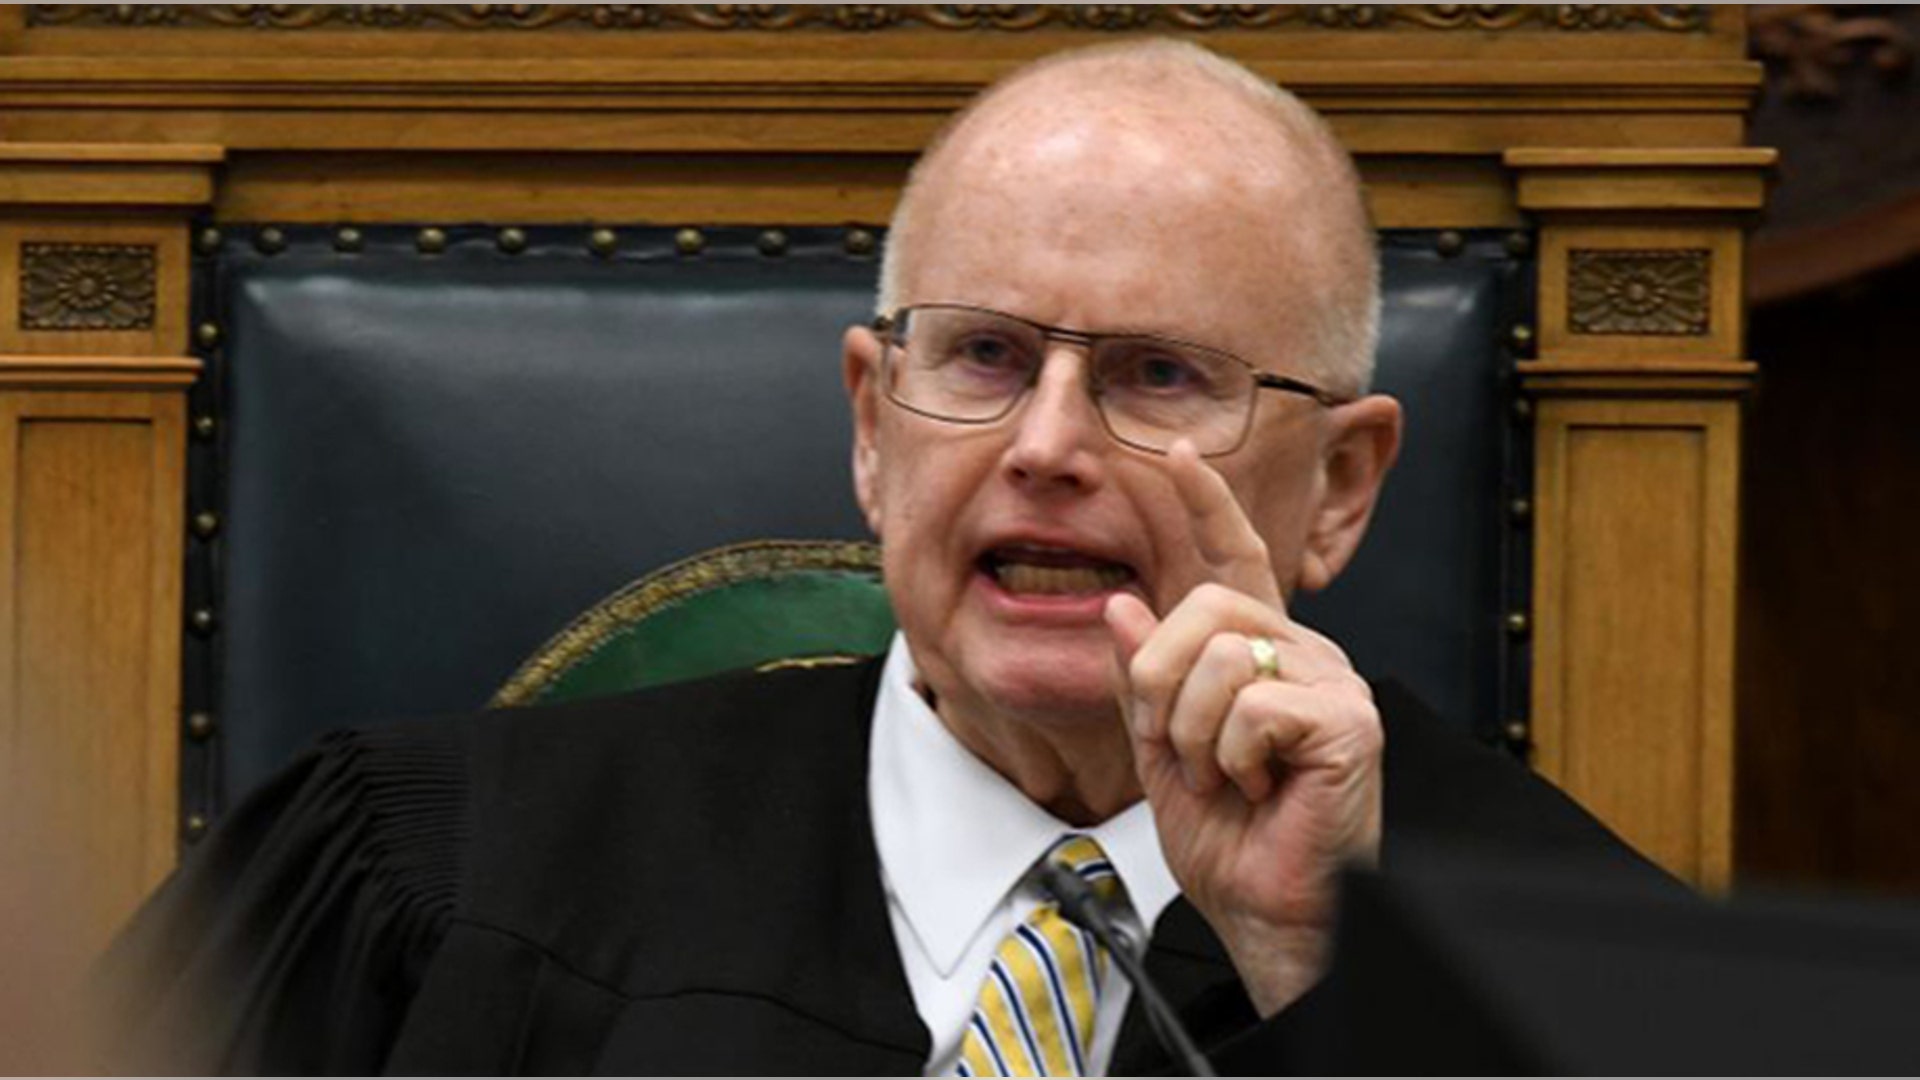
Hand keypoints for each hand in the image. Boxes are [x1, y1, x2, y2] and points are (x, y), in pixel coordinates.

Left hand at [1105, 441, 1382, 1016]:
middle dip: (1162, 687)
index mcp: (1261, 653)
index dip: (1206, 505)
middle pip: (1202, 609)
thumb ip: (1144, 678)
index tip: (1178, 452)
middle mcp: (1305, 653)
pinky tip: (1263, 790)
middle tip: (1185, 751)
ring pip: (1220, 656)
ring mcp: (1333, 683)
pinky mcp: (1347, 720)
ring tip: (1231, 778)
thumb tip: (1122, 603)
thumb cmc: (1232, 841)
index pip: (1234, 560)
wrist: (1270, 913)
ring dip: (1197, 735)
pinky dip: (1234, 759)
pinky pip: (1251, 705)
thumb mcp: (1163, 750)